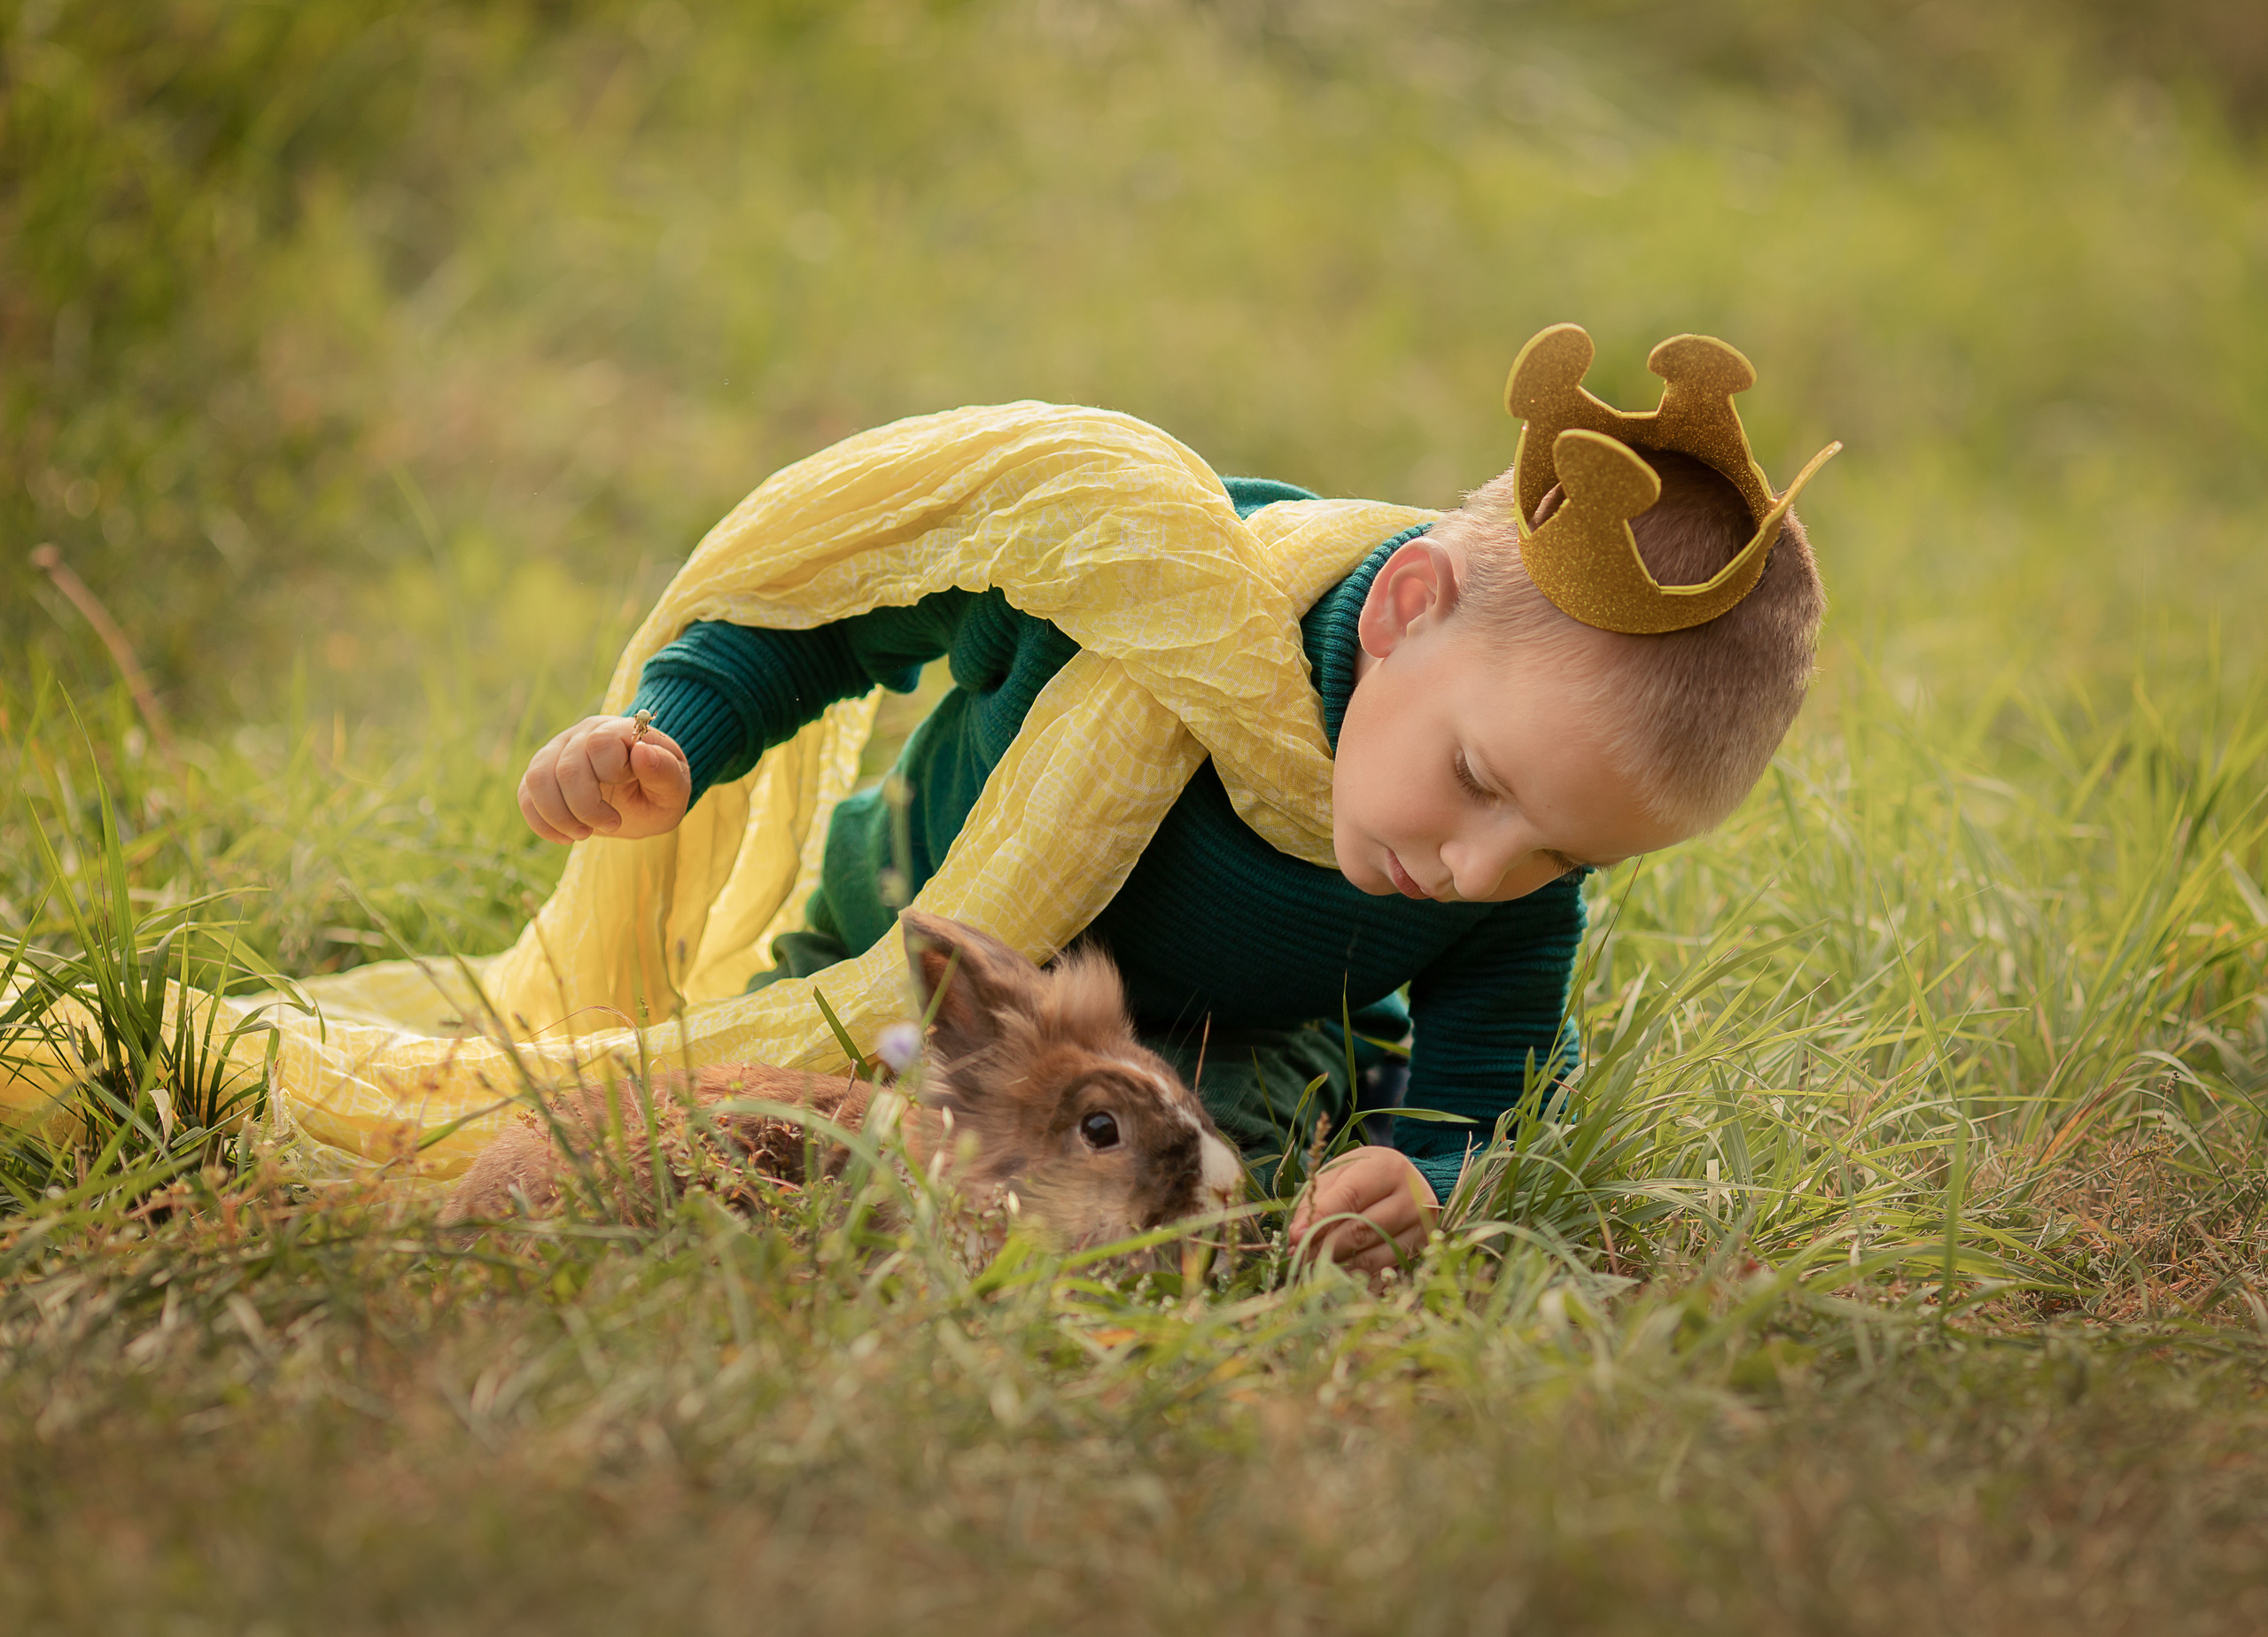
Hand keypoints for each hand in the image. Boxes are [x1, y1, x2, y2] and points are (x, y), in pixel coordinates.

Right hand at [518, 715, 691, 843]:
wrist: (642, 797)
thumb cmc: (660, 791)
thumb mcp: (675, 789)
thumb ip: (665, 772)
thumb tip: (642, 753)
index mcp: (619, 731)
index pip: (599, 743)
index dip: (610, 774)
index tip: (631, 790)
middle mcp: (583, 734)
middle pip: (567, 768)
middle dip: (586, 808)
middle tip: (612, 826)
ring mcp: (558, 751)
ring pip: (538, 779)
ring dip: (559, 817)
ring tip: (584, 833)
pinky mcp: (543, 773)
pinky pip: (525, 793)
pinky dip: (542, 822)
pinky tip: (566, 836)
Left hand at [1288, 1144, 1438, 1275]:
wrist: (1408, 1185)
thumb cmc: (1365, 1177)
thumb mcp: (1339, 1175)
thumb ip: (1316, 1200)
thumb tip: (1296, 1236)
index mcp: (1387, 1168)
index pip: (1350, 1197)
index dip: (1320, 1219)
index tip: (1295, 1237)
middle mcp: (1412, 1196)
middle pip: (1362, 1230)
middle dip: (1323, 1247)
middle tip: (1298, 1257)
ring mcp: (1421, 1227)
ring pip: (1372, 1257)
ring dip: (1337, 1266)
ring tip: (1311, 1266)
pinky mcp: (1421, 1250)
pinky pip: (1382, 1272)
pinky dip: (1355, 1277)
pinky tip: (1335, 1275)